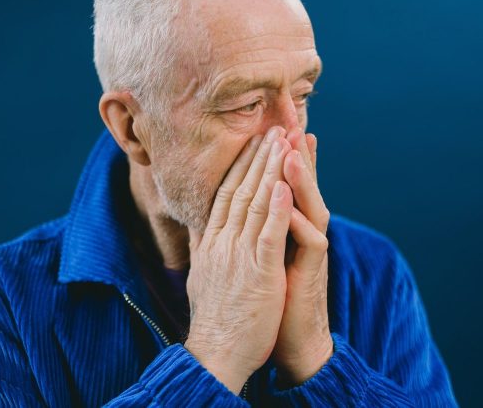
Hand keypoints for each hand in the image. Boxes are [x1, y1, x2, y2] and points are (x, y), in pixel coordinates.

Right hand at [184, 126, 293, 393]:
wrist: (215, 353)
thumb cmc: (215, 317)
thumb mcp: (203, 274)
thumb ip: (202, 247)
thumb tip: (198, 226)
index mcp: (212, 242)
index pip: (227, 194)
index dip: (242, 166)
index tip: (253, 143)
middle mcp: (222, 242)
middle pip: (241, 190)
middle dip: (258, 157)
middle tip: (272, 128)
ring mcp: (239, 255)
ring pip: (256, 203)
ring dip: (270, 170)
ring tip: (281, 141)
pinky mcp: (258, 272)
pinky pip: (268, 233)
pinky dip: (276, 206)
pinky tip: (284, 183)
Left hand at [272, 128, 333, 386]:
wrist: (290, 338)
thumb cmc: (270, 298)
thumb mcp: (257, 257)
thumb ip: (252, 231)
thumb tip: (229, 213)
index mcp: (286, 228)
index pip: (283, 186)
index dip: (277, 158)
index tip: (270, 129)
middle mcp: (303, 233)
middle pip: (301, 188)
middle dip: (295, 155)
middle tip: (288, 122)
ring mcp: (311, 251)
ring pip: (310, 207)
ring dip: (300, 179)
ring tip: (288, 150)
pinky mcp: (313, 270)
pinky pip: (310, 241)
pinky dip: (297, 222)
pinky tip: (287, 204)